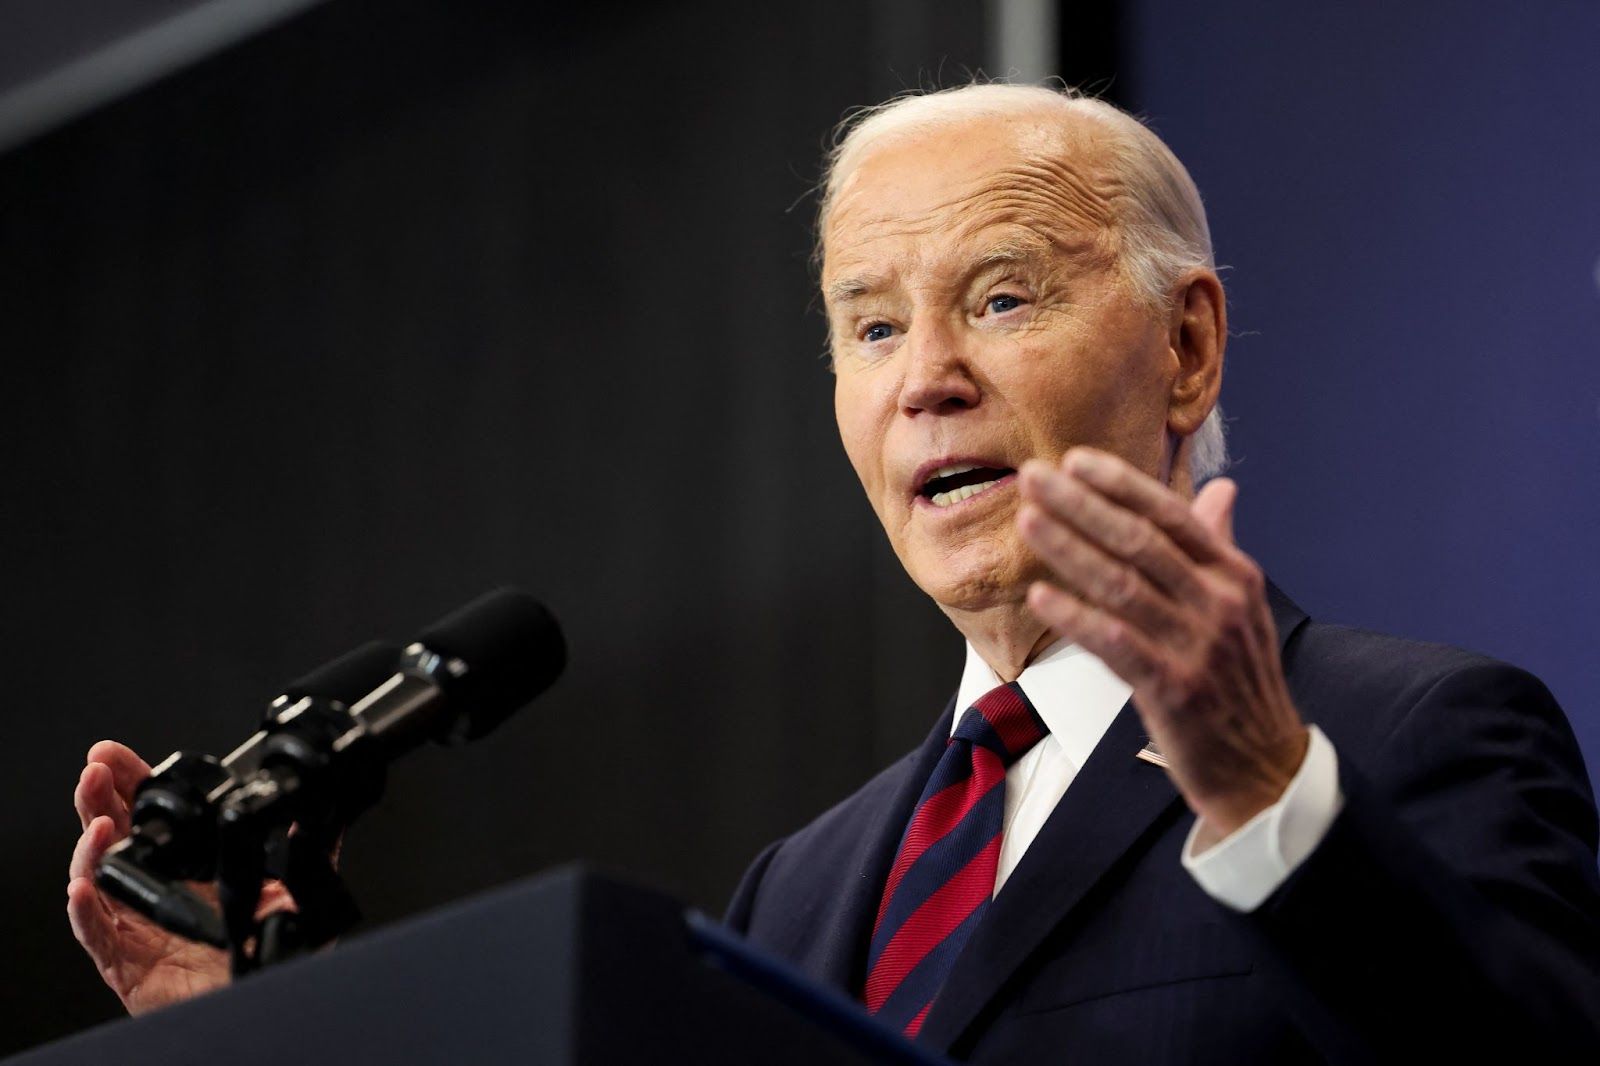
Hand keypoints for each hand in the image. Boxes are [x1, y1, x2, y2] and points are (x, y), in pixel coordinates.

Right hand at [68, 741, 294, 1013]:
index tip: (117, 757)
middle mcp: (154, 894)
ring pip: (98, 879)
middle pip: (114, 837)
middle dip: (99, 799)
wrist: (261, 1007)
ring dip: (90, 847)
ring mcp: (135, 928)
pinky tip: (84, 887)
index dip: (133, 785)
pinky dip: (87, 911)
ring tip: (97, 819)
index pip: (152, 818)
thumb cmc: (267, 961)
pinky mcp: (126, 965)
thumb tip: (321, 817)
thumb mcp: (292, 899)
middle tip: (96, 769)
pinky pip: (98, 936)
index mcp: (187, 872)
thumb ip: (303, 858)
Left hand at [1016, 448, 1308, 842]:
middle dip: (1081, 505)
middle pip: (1140, 541)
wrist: (1263, 764)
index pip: (1171, 515)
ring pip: (1122, 585)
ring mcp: (1197, 646)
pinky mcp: (1174, 689)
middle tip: (1033, 477)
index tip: (1074, 459)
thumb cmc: (1238, 680)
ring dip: (1069, 549)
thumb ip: (1219, 546)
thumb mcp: (1241, 606)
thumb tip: (1221, 489)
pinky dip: (1076, 617)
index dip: (1120, 484)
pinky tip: (1042, 596)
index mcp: (1233, 575)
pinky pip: (1116, 643)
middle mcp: (1219, 603)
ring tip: (1028, 521)